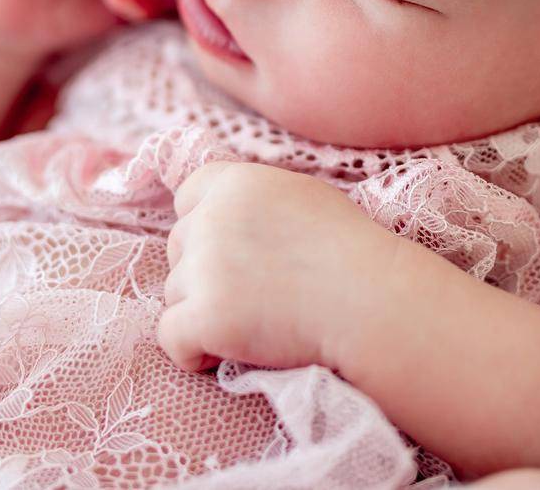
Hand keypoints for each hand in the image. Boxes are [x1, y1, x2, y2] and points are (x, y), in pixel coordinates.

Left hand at [158, 162, 408, 373]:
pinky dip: (191, 352)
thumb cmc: (351, 250)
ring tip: (251, 326)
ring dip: (202, 313)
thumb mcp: (302, 196)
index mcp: (236, 183)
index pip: (187, 196)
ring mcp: (204, 267)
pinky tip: (222, 355)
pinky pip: (170, 337)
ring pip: (174, 294)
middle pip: (178, 248)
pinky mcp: (204, 316)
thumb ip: (254, 200)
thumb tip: (224, 212)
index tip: (229, 252)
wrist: (369, 299)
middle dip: (202, 273)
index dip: (202, 225)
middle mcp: (211, 218)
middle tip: (250, 297)